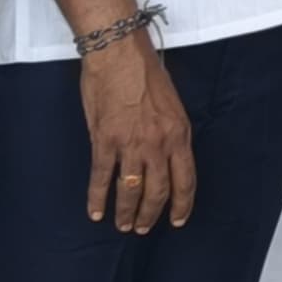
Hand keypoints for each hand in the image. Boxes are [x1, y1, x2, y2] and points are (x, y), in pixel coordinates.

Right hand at [80, 37, 198, 234]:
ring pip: (131, 190)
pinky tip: (96, 211)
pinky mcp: (104, 140)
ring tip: (123, 225)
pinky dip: (98, 197)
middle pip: (158, 191)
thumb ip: (169, 132)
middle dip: (151, 215)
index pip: (186, 180)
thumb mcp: (171, 104)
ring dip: (127, 212)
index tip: (178, 220)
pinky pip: (102, 177)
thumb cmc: (144, 71)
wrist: (118, 53)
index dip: (182, 205)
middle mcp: (158, 144)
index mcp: (179, 134)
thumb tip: (163, 155)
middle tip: (144, 227)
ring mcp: (131, 144)